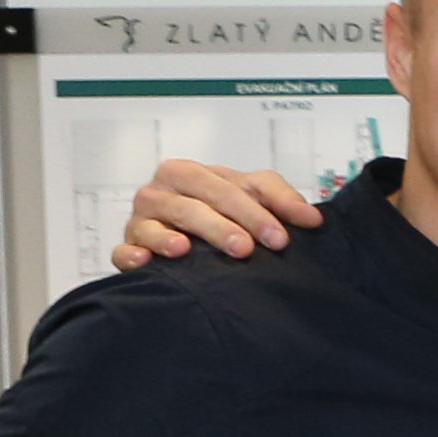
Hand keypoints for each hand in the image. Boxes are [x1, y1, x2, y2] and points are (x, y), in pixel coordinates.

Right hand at [110, 159, 317, 269]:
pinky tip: (144, 261)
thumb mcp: (252, 199)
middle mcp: (164, 192)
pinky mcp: (129, 247)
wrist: (185, 245)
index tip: (281, 237)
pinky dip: (131, 254)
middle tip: (247, 248)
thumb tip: (313, 219)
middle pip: (192, 201)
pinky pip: (124, 250)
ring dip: (171, 237)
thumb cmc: (220, 216)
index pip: (225, 185)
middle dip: (221, 224)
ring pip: (157, 223)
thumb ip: (281, 200)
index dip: (255, 209)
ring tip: (187, 250)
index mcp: (193, 175)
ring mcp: (144, 219)